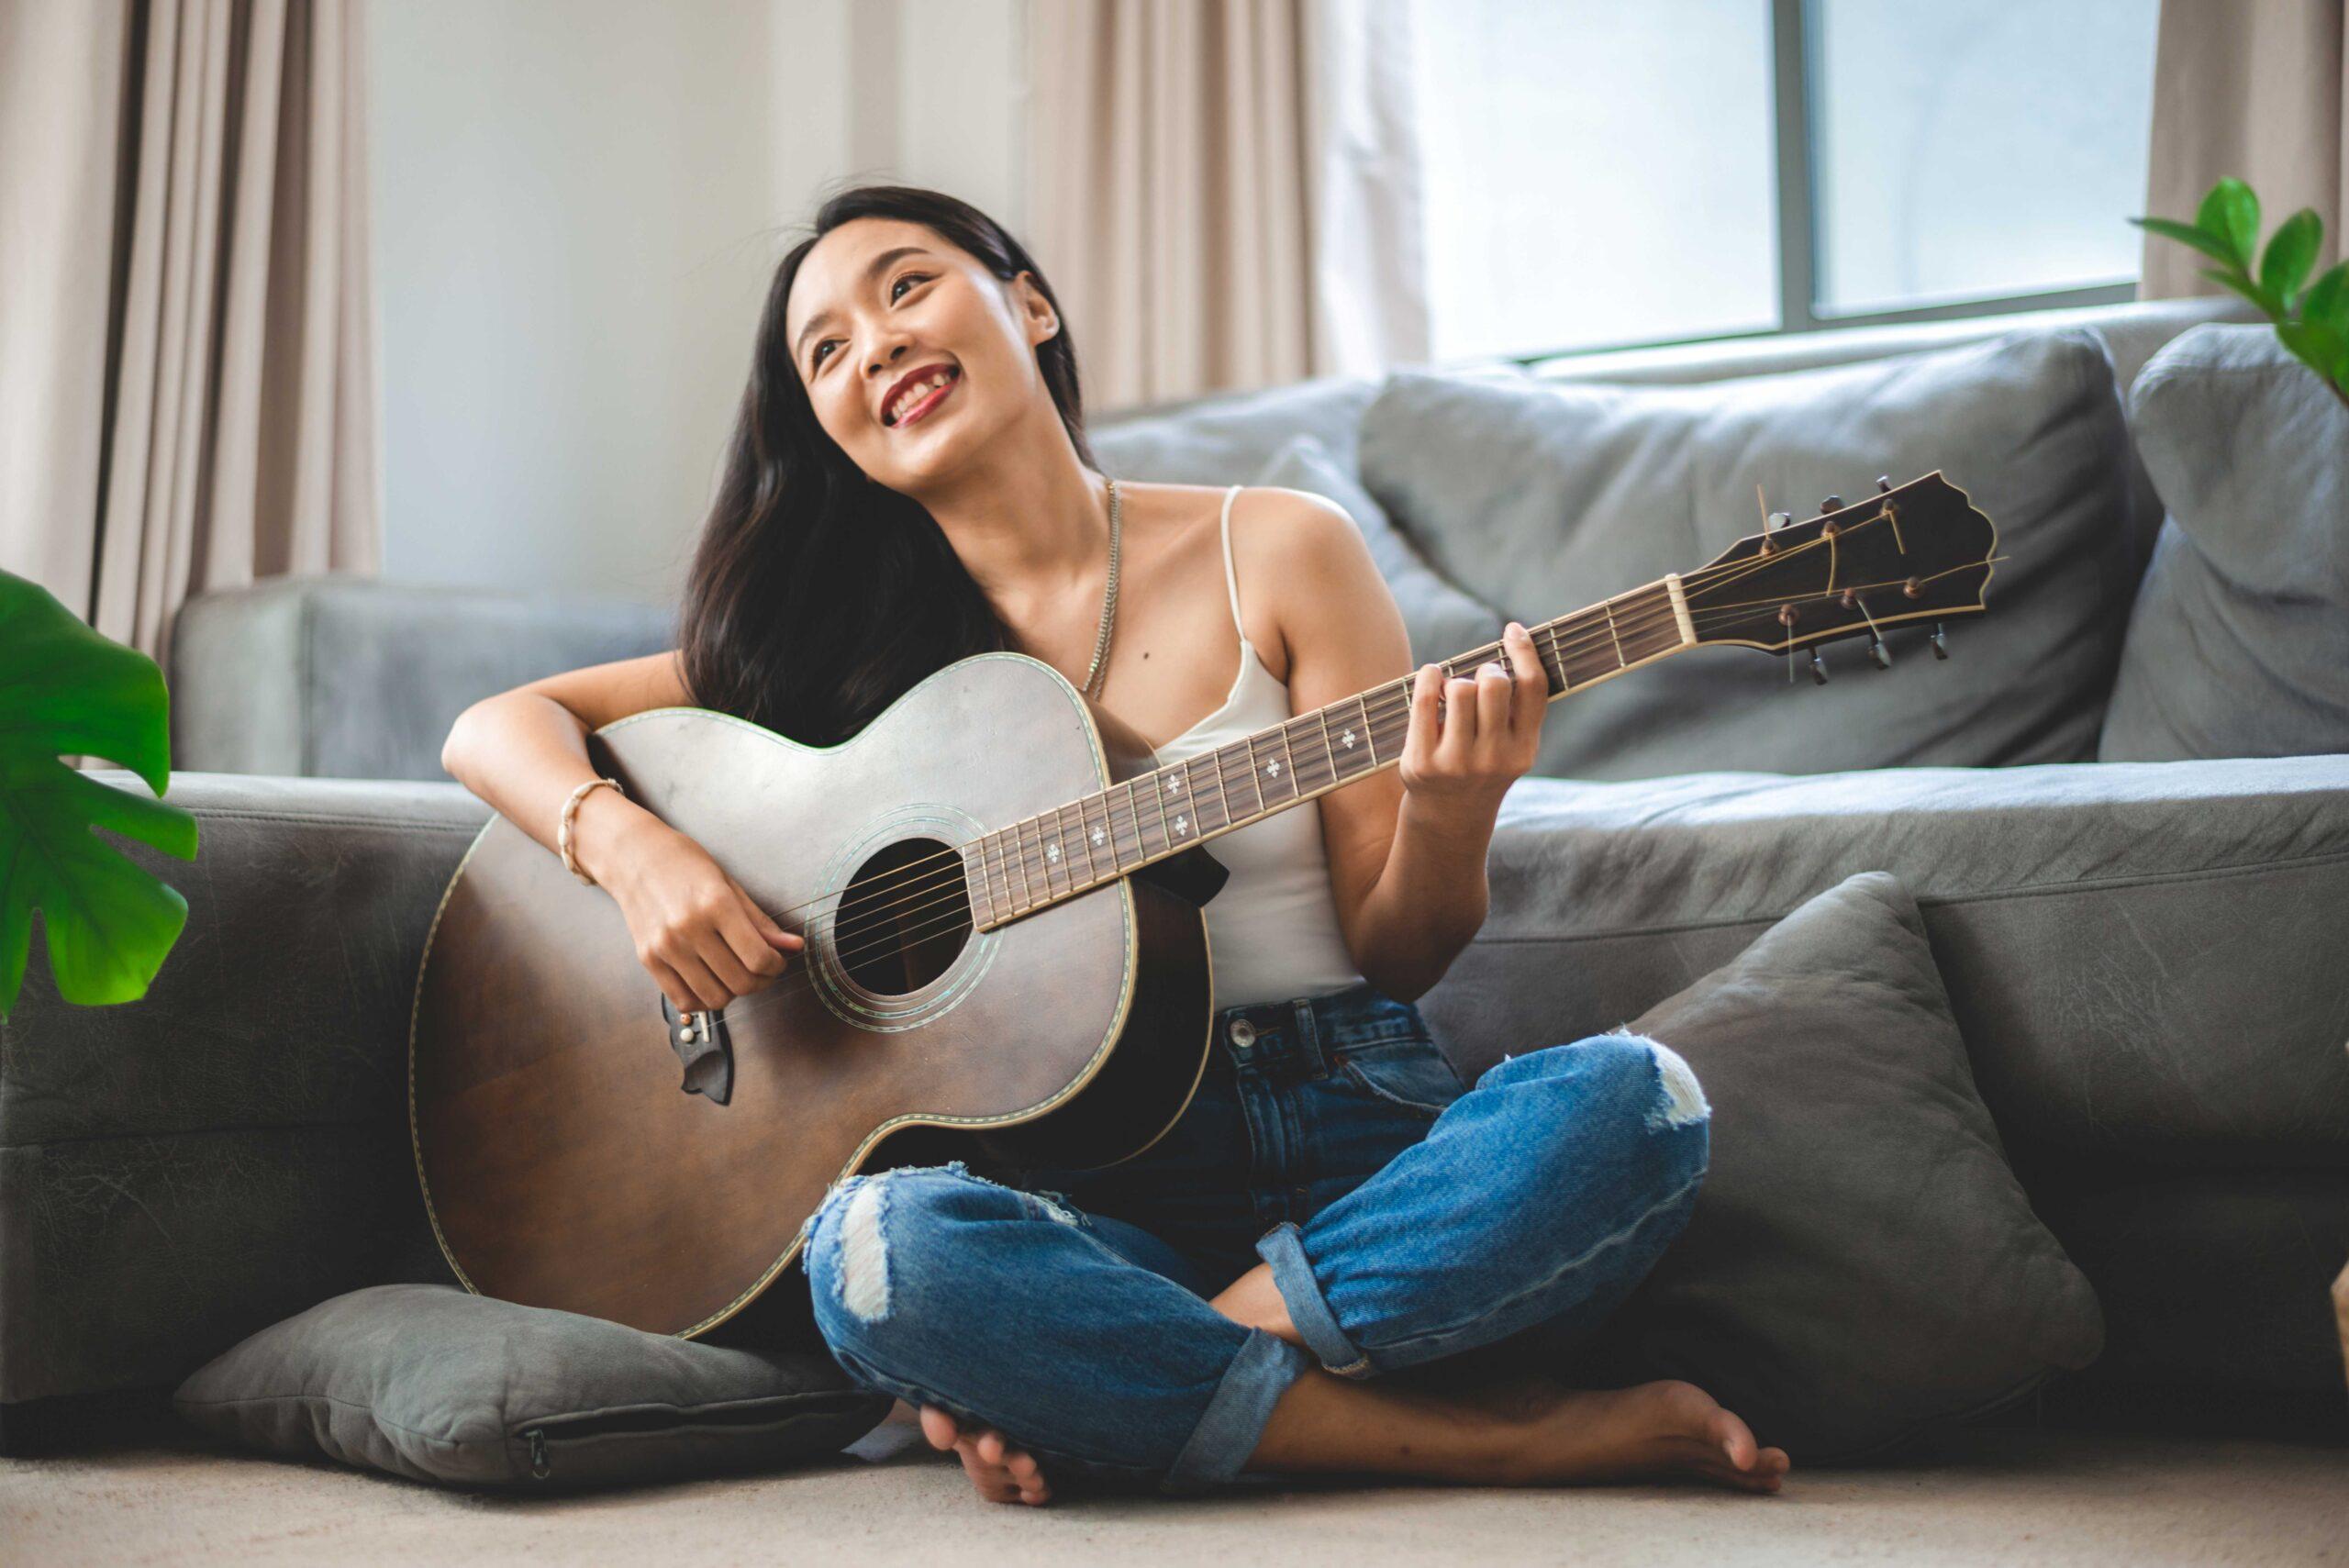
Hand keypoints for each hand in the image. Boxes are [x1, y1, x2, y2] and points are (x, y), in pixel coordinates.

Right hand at [600, 817, 803, 1012]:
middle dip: (761, 981)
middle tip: (762, 970)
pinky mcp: (648, 960)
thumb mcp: (729, 885)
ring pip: (714, 997)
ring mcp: (665, 947)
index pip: (758, 957)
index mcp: (715, 904)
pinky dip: (704, 1000)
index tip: (777, 961)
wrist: (634, 857)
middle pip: (739, 982)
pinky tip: (711, 982)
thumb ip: (760, 921)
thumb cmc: (685, 865)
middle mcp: (688, 928)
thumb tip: (794, 946)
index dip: (776, 966)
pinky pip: (684, 1001)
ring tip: (736, 974)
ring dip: (734, 993)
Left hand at [1399, 622, 1547, 818]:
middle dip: (1486, 671)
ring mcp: (1457, 763)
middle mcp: (1494, 758)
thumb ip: (1518, 707)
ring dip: (1455, 681)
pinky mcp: (1422, 763)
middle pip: (1494, 683)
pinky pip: (1424, 700)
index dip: (1524, 651)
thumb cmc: (1483, 764)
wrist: (1449, 815)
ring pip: (1459, 689)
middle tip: (1480, 680)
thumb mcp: (1511, 746)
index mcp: (1524, 750)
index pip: (1533, 688)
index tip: (1512, 630)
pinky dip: (1428, 677)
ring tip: (1452, 695)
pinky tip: (1431, 677)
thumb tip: (1515, 637)